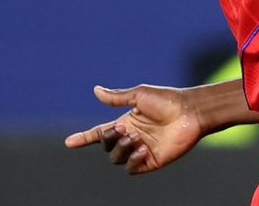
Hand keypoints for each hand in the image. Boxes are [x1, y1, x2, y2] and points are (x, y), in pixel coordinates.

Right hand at [64, 84, 205, 174]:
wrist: (189, 112)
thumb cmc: (167, 100)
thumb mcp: (139, 95)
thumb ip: (116, 97)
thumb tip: (96, 90)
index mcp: (127, 122)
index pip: (101, 133)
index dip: (84, 138)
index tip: (68, 142)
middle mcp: (132, 137)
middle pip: (106, 146)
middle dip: (109, 138)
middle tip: (125, 129)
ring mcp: (141, 150)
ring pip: (116, 158)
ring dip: (121, 149)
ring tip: (136, 139)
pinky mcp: (151, 161)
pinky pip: (131, 168)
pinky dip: (132, 160)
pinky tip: (142, 148)